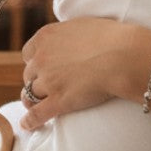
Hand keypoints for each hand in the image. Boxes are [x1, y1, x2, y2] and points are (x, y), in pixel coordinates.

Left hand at [17, 17, 141, 130]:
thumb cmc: (111, 38)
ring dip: (32, 100)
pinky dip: (30, 121)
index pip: (29, 53)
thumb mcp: (81, 26)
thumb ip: (67, 33)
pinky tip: (28, 125)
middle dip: (36, 80)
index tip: (42, 67)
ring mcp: (48, 81)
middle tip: (46, 87)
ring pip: (30, 94)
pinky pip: (37, 114)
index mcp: (46, 37)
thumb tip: (67, 37)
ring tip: (34, 106)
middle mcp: (41, 58)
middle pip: (29, 74)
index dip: (35, 61)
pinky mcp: (58, 101)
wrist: (123, 56)